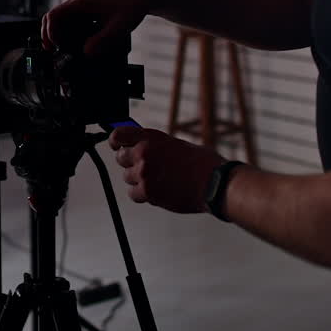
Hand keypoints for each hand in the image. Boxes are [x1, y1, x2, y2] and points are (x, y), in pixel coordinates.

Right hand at [42, 0, 157, 55]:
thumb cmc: (131, 6)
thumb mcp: (117, 28)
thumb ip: (102, 41)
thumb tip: (86, 52)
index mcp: (81, 3)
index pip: (53, 16)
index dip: (50, 33)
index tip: (56, 47)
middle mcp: (79, 3)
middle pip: (54, 19)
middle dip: (51, 36)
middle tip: (54, 51)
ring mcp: (84, 6)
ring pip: (63, 21)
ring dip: (62, 36)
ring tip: (69, 50)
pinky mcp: (90, 11)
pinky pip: (74, 22)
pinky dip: (73, 34)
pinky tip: (82, 44)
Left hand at [110, 126, 225, 212]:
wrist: (215, 182)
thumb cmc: (202, 164)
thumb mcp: (176, 145)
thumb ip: (156, 145)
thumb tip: (139, 146)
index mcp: (152, 137)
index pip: (119, 135)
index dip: (115, 141)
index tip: (117, 146)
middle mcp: (144, 152)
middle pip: (121, 159)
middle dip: (130, 163)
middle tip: (145, 168)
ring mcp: (144, 173)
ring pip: (128, 177)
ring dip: (139, 180)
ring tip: (158, 181)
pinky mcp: (148, 191)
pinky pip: (134, 193)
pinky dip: (143, 195)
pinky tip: (158, 192)